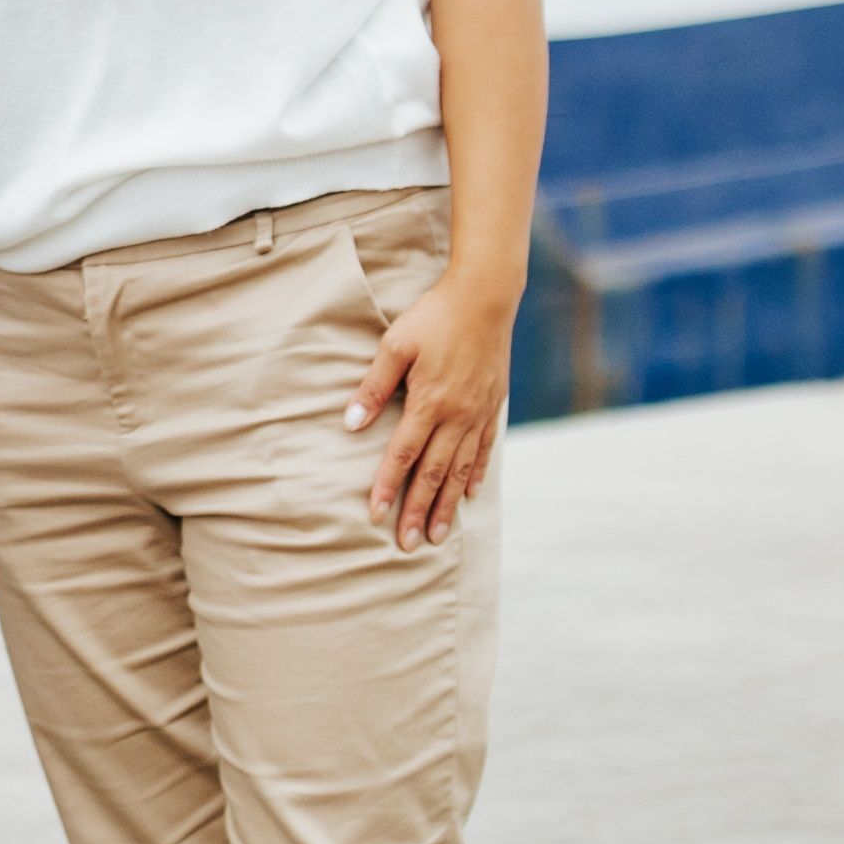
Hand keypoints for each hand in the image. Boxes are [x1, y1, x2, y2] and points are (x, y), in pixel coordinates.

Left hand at [346, 274, 516, 547]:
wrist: (486, 298)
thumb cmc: (434, 317)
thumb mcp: (396, 344)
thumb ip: (374, 386)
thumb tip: (351, 423)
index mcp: (428, 402)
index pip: (404, 455)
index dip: (388, 487)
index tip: (376, 516)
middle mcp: (456, 416)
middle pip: (433, 474)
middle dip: (416, 511)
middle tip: (405, 545)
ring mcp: (478, 414)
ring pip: (460, 471)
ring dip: (446, 506)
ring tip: (434, 535)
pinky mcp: (493, 407)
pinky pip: (483, 451)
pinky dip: (474, 477)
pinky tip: (468, 496)